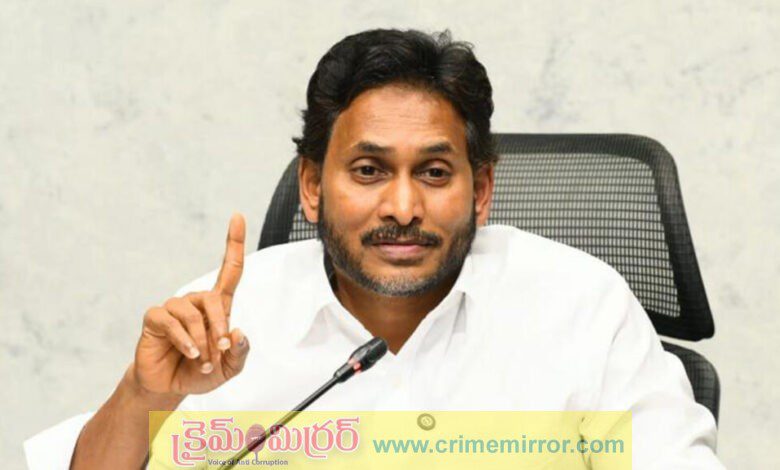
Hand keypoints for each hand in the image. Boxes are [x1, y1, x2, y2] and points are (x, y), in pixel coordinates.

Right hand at [133, 213, 249, 395]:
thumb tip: (238, 332)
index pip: (230, 270)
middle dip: (220, 326)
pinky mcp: (155, 319)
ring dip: (201, 340)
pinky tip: (189, 353)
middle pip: (214, 298)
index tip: (238, 216)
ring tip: (202, 360)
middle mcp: (197, 302)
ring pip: (192, 313)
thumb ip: (240, 352)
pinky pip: (170, 321)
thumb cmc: (201, 372)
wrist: (170, 387)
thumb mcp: (230, 368)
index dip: (234, 243)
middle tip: (221, 350)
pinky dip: (183, 339)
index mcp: (219, 307)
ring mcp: (174, 308)